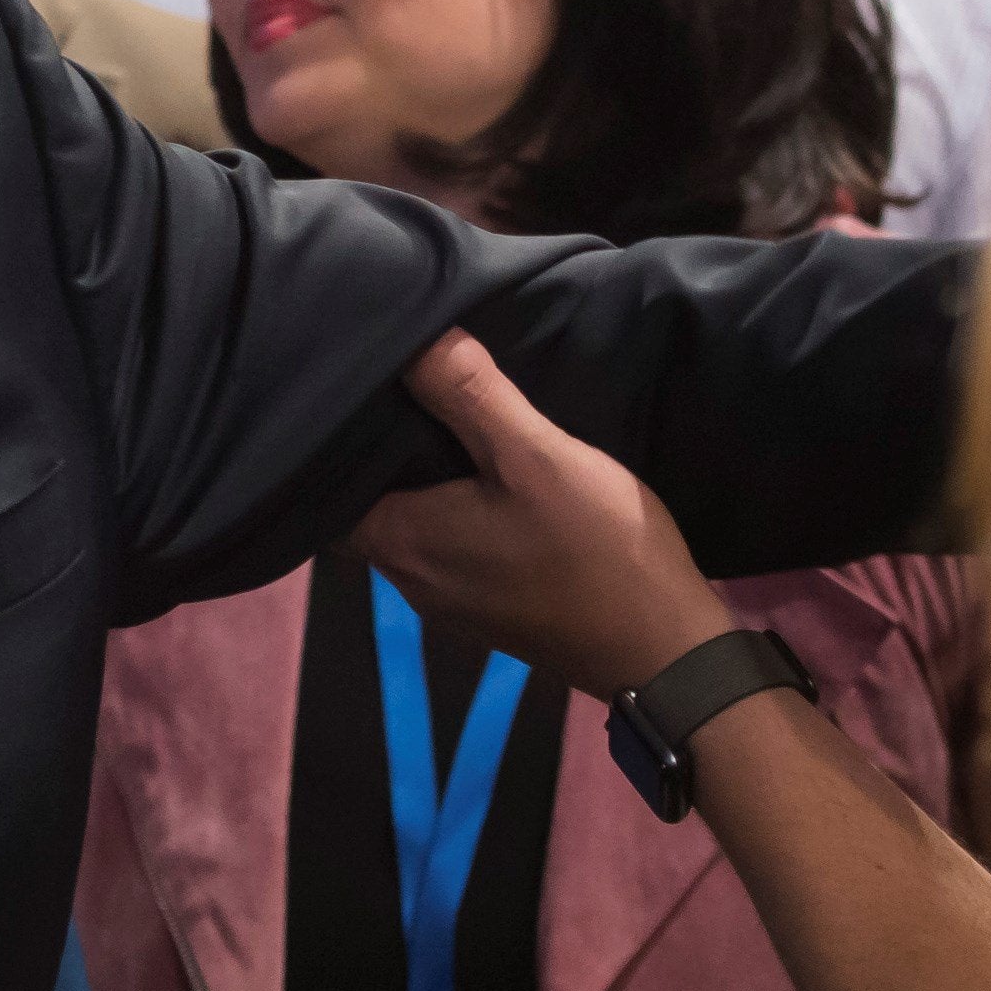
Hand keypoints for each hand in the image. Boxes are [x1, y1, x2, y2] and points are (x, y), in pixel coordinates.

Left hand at [358, 332, 738, 700]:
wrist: (665, 652)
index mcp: (401, 541)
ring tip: (441, 414)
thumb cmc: (598, 552)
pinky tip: (481, 473)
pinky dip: (451, 507)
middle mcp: (407, 577)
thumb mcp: (537, 456)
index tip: (352, 381)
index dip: (333, 431)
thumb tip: (413, 338)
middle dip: (380, 447)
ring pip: (408, 522)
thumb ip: (470, 395)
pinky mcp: (485, 607)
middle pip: (365, 501)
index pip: (325, 482)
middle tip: (401, 382)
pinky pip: (446, 544)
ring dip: (419, 479)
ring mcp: (447, 599)